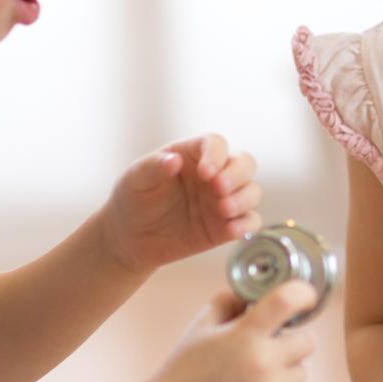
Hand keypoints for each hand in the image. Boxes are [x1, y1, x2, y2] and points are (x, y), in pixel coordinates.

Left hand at [101, 135, 262, 273]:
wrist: (130, 237)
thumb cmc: (133, 199)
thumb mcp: (135, 179)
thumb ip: (153, 167)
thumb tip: (173, 160)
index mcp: (193, 155)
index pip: (216, 144)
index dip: (216, 155)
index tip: (205, 172)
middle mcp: (214, 174)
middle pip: (244, 164)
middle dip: (237, 175)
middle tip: (218, 189)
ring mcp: (223, 200)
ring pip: (252, 192)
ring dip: (244, 199)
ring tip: (223, 210)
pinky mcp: (226, 227)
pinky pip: (249, 222)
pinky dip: (247, 225)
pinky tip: (232, 230)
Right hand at [141, 281, 315, 381]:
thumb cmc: (182, 373)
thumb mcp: (199, 329)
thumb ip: (228, 301)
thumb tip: (254, 291)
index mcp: (245, 336)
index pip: (288, 301)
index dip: (302, 294)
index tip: (305, 297)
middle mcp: (264, 363)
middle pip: (307, 341)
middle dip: (291, 341)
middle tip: (268, 347)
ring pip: (300, 373)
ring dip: (283, 373)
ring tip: (248, 380)